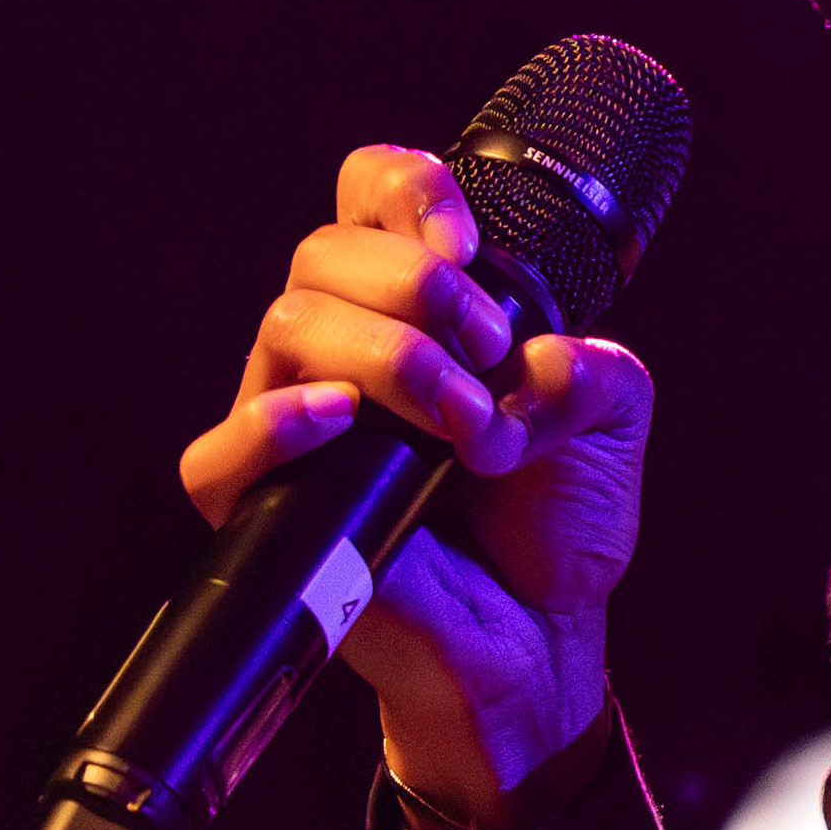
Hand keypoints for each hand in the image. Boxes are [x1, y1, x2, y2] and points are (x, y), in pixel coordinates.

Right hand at [175, 144, 652, 827]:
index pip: (363, 195)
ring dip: (391, 358)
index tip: (466, 242)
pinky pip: (220, 451)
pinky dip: (274, 424)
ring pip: (289, 326)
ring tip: (465, 424)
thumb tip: (531, 365)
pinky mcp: (263, 509)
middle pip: (323, 253)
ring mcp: (294, 425)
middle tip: (490, 356)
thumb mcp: (610, 419)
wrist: (539, 638)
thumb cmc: (556, 522)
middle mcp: (338, 351)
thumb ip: (591, 368)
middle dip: (420, 287)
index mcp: (407, 307)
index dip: (403, 191)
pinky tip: (341, 423)